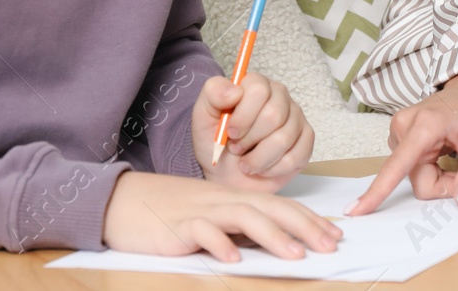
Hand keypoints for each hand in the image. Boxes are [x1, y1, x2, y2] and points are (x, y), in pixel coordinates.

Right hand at [102, 170, 340, 262]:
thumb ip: (239, 228)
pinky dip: (219, 244)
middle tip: (329, 245)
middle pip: (271, 208)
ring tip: (295, 255)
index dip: (308, 219)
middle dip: (304, 227)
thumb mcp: (211, 217)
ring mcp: (202, 210)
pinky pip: (202, 231)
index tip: (334, 234)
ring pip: (243, 217)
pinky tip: (233, 259)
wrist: (123, 202)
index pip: (279, 205)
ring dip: (272, 236)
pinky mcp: (178, 225)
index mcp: (235, 198)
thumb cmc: (170, 213)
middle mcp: (224, 200)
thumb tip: (274, 244)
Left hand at [191, 73, 313, 189]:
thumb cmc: (215, 145)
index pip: (258, 90)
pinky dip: (273, 169)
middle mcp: (280, 97)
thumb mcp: (203, 118)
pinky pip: (296, 156)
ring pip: (283, 139)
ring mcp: (296, 118)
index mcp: (256, 85)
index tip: (230, 132)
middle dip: (250, 139)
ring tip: (246, 162)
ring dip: (258, 159)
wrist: (226, 176)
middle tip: (236, 148)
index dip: (243, 116)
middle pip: (274, 115)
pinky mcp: (306, 141)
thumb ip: (213, 95)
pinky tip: (263, 168)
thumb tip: (235, 90)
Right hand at [345, 67, 457, 215]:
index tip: (356, 210)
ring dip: (443, 178)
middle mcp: (405, 126)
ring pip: (417, 177)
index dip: (377, 191)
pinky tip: (453, 157)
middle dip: (447, 185)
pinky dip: (437, 171)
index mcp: (425, 125)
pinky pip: (416, 169)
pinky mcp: (403, 137)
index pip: (397, 165)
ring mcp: (401, 131)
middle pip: (418, 180)